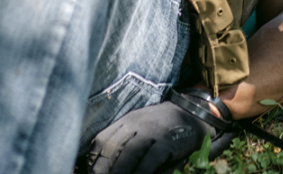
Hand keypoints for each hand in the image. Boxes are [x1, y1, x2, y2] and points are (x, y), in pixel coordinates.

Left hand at [87, 100, 234, 173]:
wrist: (192, 113)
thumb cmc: (162, 124)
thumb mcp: (140, 123)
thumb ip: (124, 136)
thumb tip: (103, 157)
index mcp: (127, 120)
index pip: (102, 140)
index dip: (93, 159)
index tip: (90, 171)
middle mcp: (136, 124)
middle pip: (112, 149)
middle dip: (102, 169)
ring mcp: (152, 132)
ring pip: (127, 154)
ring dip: (117, 172)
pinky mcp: (166, 143)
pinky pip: (148, 161)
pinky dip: (139, 173)